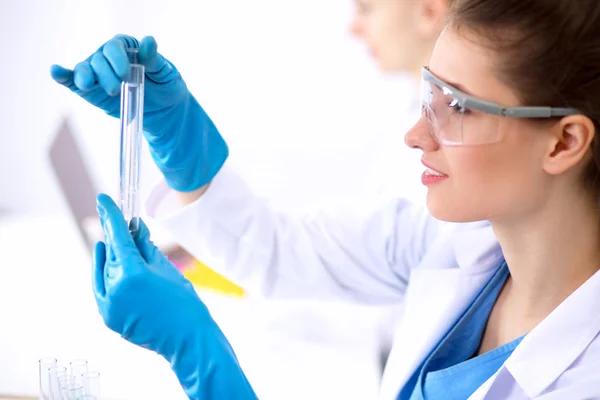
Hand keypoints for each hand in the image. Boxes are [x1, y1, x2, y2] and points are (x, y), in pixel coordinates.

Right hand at [51, 35, 227, 191]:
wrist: (165, 111)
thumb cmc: (166, 85)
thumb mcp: (165, 72)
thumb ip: (154, 59)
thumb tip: (148, 41)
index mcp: (126, 48)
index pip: (115, 46)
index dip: (117, 58)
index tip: (125, 73)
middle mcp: (108, 58)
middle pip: (98, 59)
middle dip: (105, 73)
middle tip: (116, 89)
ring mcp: (98, 74)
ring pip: (84, 70)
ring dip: (84, 76)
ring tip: (89, 84)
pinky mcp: (90, 91)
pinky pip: (73, 81)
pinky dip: (63, 76)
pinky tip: (56, 72)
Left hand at [93, 193, 256, 398]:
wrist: (187, 338)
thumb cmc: (184, 303)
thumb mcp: (166, 268)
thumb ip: (145, 246)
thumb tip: (134, 228)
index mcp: (131, 274)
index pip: (117, 237)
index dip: (110, 216)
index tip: (102, 200)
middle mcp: (114, 290)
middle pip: (110, 253)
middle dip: (115, 237)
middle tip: (118, 221)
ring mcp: (108, 306)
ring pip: (104, 270)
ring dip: (112, 256)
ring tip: (123, 247)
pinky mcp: (108, 316)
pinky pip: (102, 288)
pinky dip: (108, 276)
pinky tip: (116, 266)